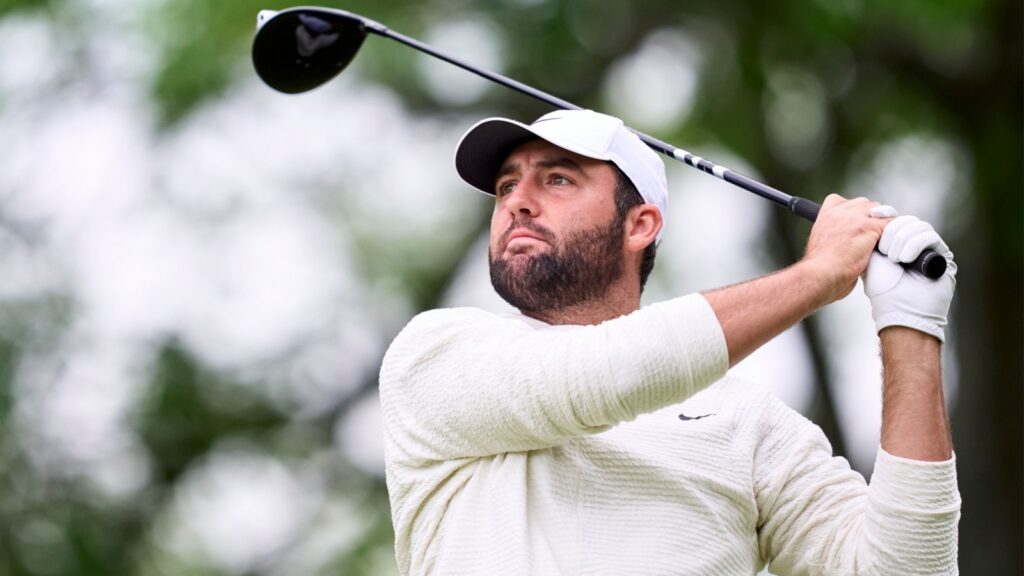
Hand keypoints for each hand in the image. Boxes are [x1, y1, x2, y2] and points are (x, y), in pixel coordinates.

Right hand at [803, 194, 889, 302]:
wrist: (820, 274)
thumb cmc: (820, 269)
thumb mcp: (821, 244)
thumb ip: (834, 235)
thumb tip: (848, 242)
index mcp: (825, 215)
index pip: (841, 200)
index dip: (852, 211)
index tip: (854, 224)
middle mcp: (839, 212)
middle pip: (865, 204)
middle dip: (871, 218)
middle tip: (871, 237)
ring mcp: (855, 218)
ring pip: (881, 211)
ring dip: (883, 225)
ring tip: (879, 243)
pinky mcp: (870, 227)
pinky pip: (891, 224)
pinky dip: (892, 235)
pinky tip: (886, 248)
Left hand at [863, 215, 956, 341]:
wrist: (899, 311)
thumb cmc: (883, 291)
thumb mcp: (871, 260)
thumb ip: (873, 239)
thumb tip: (873, 215)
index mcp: (897, 244)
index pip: (895, 219)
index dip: (886, 215)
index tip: (874, 213)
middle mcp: (914, 245)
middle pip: (906, 220)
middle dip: (892, 231)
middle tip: (885, 250)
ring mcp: (930, 250)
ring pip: (918, 226)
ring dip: (903, 240)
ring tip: (895, 259)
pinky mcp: (943, 256)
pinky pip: (930, 236)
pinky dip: (914, 244)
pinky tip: (905, 259)